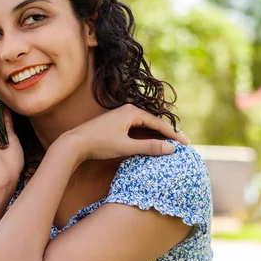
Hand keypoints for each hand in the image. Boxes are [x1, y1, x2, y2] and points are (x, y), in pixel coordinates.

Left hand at [55, 104, 189, 165]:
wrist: (74, 143)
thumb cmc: (99, 144)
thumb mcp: (126, 147)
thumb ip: (149, 148)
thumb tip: (171, 149)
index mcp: (132, 112)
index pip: (159, 123)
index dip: (174, 135)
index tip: (187, 145)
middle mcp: (127, 110)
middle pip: (153, 123)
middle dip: (168, 133)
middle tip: (183, 144)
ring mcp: (120, 116)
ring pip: (145, 126)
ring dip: (157, 135)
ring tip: (171, 144)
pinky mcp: (115, 124)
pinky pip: (136, 128)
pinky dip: (147, 136)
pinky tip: (151, 143)